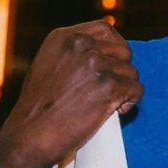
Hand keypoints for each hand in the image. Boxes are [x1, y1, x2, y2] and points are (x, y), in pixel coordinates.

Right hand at [0, 20, 142, 167]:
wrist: (30, 136)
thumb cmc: (40, 108)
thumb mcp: (51, 66)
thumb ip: (77, 54)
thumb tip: (110, 53)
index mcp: (64, 37)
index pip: (106, 30)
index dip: (114, 51)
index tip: (109, 68)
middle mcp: (80, 44)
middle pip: (124, 52)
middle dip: (120, 73)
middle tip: (102, 93)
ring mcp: (95, 64)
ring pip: (132, 73)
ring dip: (123, 91)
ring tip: (100, 106)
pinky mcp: (109, 85)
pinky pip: (136, 90)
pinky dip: (128, 105)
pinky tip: (108, 113)